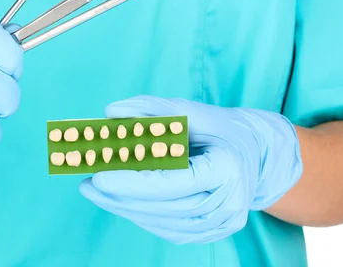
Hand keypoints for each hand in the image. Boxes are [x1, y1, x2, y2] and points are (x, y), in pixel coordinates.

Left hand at [79, 95, 302, 243]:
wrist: (255, 155)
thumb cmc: (220, 130)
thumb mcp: (190, 111)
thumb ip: (150, 109)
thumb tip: (111, 111)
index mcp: (227, 169)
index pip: (174, 181)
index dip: (134, 182)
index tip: (99, 176)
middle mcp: (229, 203)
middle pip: (166, 207)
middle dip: (122, 197)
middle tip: (88, 184)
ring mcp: (222, 224)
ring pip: (165, 224)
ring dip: (126, 209)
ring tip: (96, 193)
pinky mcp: (212, 233)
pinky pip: (171, 230)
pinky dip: (143, 216)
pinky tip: (121, 203)